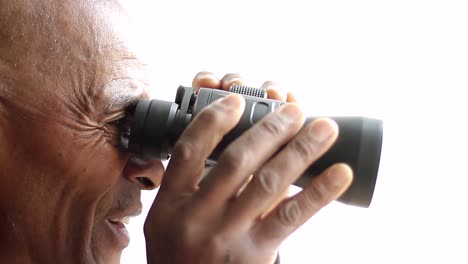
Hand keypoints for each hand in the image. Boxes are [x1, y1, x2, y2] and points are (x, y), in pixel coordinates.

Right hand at [144, 72, 352, 263]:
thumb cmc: (180, 257)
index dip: (214, 121)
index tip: (236, 101)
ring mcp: (226, 235)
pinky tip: (340, 173)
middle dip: (269, 130)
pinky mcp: (255, 253)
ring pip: (268, 182)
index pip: (188, 151)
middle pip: (236, 161)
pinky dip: (319, 192)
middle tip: (294, 110)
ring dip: (300, 150)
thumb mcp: (168, 223)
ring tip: (324, 128)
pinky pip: (291, 217)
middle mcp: (196, 216)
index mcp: (169, 204)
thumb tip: (236, 150)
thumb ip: (191, 189)